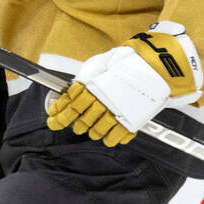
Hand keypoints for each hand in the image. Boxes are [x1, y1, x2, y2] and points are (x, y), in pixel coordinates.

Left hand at [47, 21, 202, 146]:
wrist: (150, 66)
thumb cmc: (121, 64)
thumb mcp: (95, 66)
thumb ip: (81, 81)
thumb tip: (67, 94)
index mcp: (89, 85)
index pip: (68, 104)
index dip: (59, 115)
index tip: (54, 121)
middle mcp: (100, 99)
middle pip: (81, 119)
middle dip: (76, 124)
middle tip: (77, 125)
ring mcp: (115, 110)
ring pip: (96, 130)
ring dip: (92, 132)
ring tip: (92, 131)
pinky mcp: (131, 120)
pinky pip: (116, 136)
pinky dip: (110, 139)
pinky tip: (108, 137)